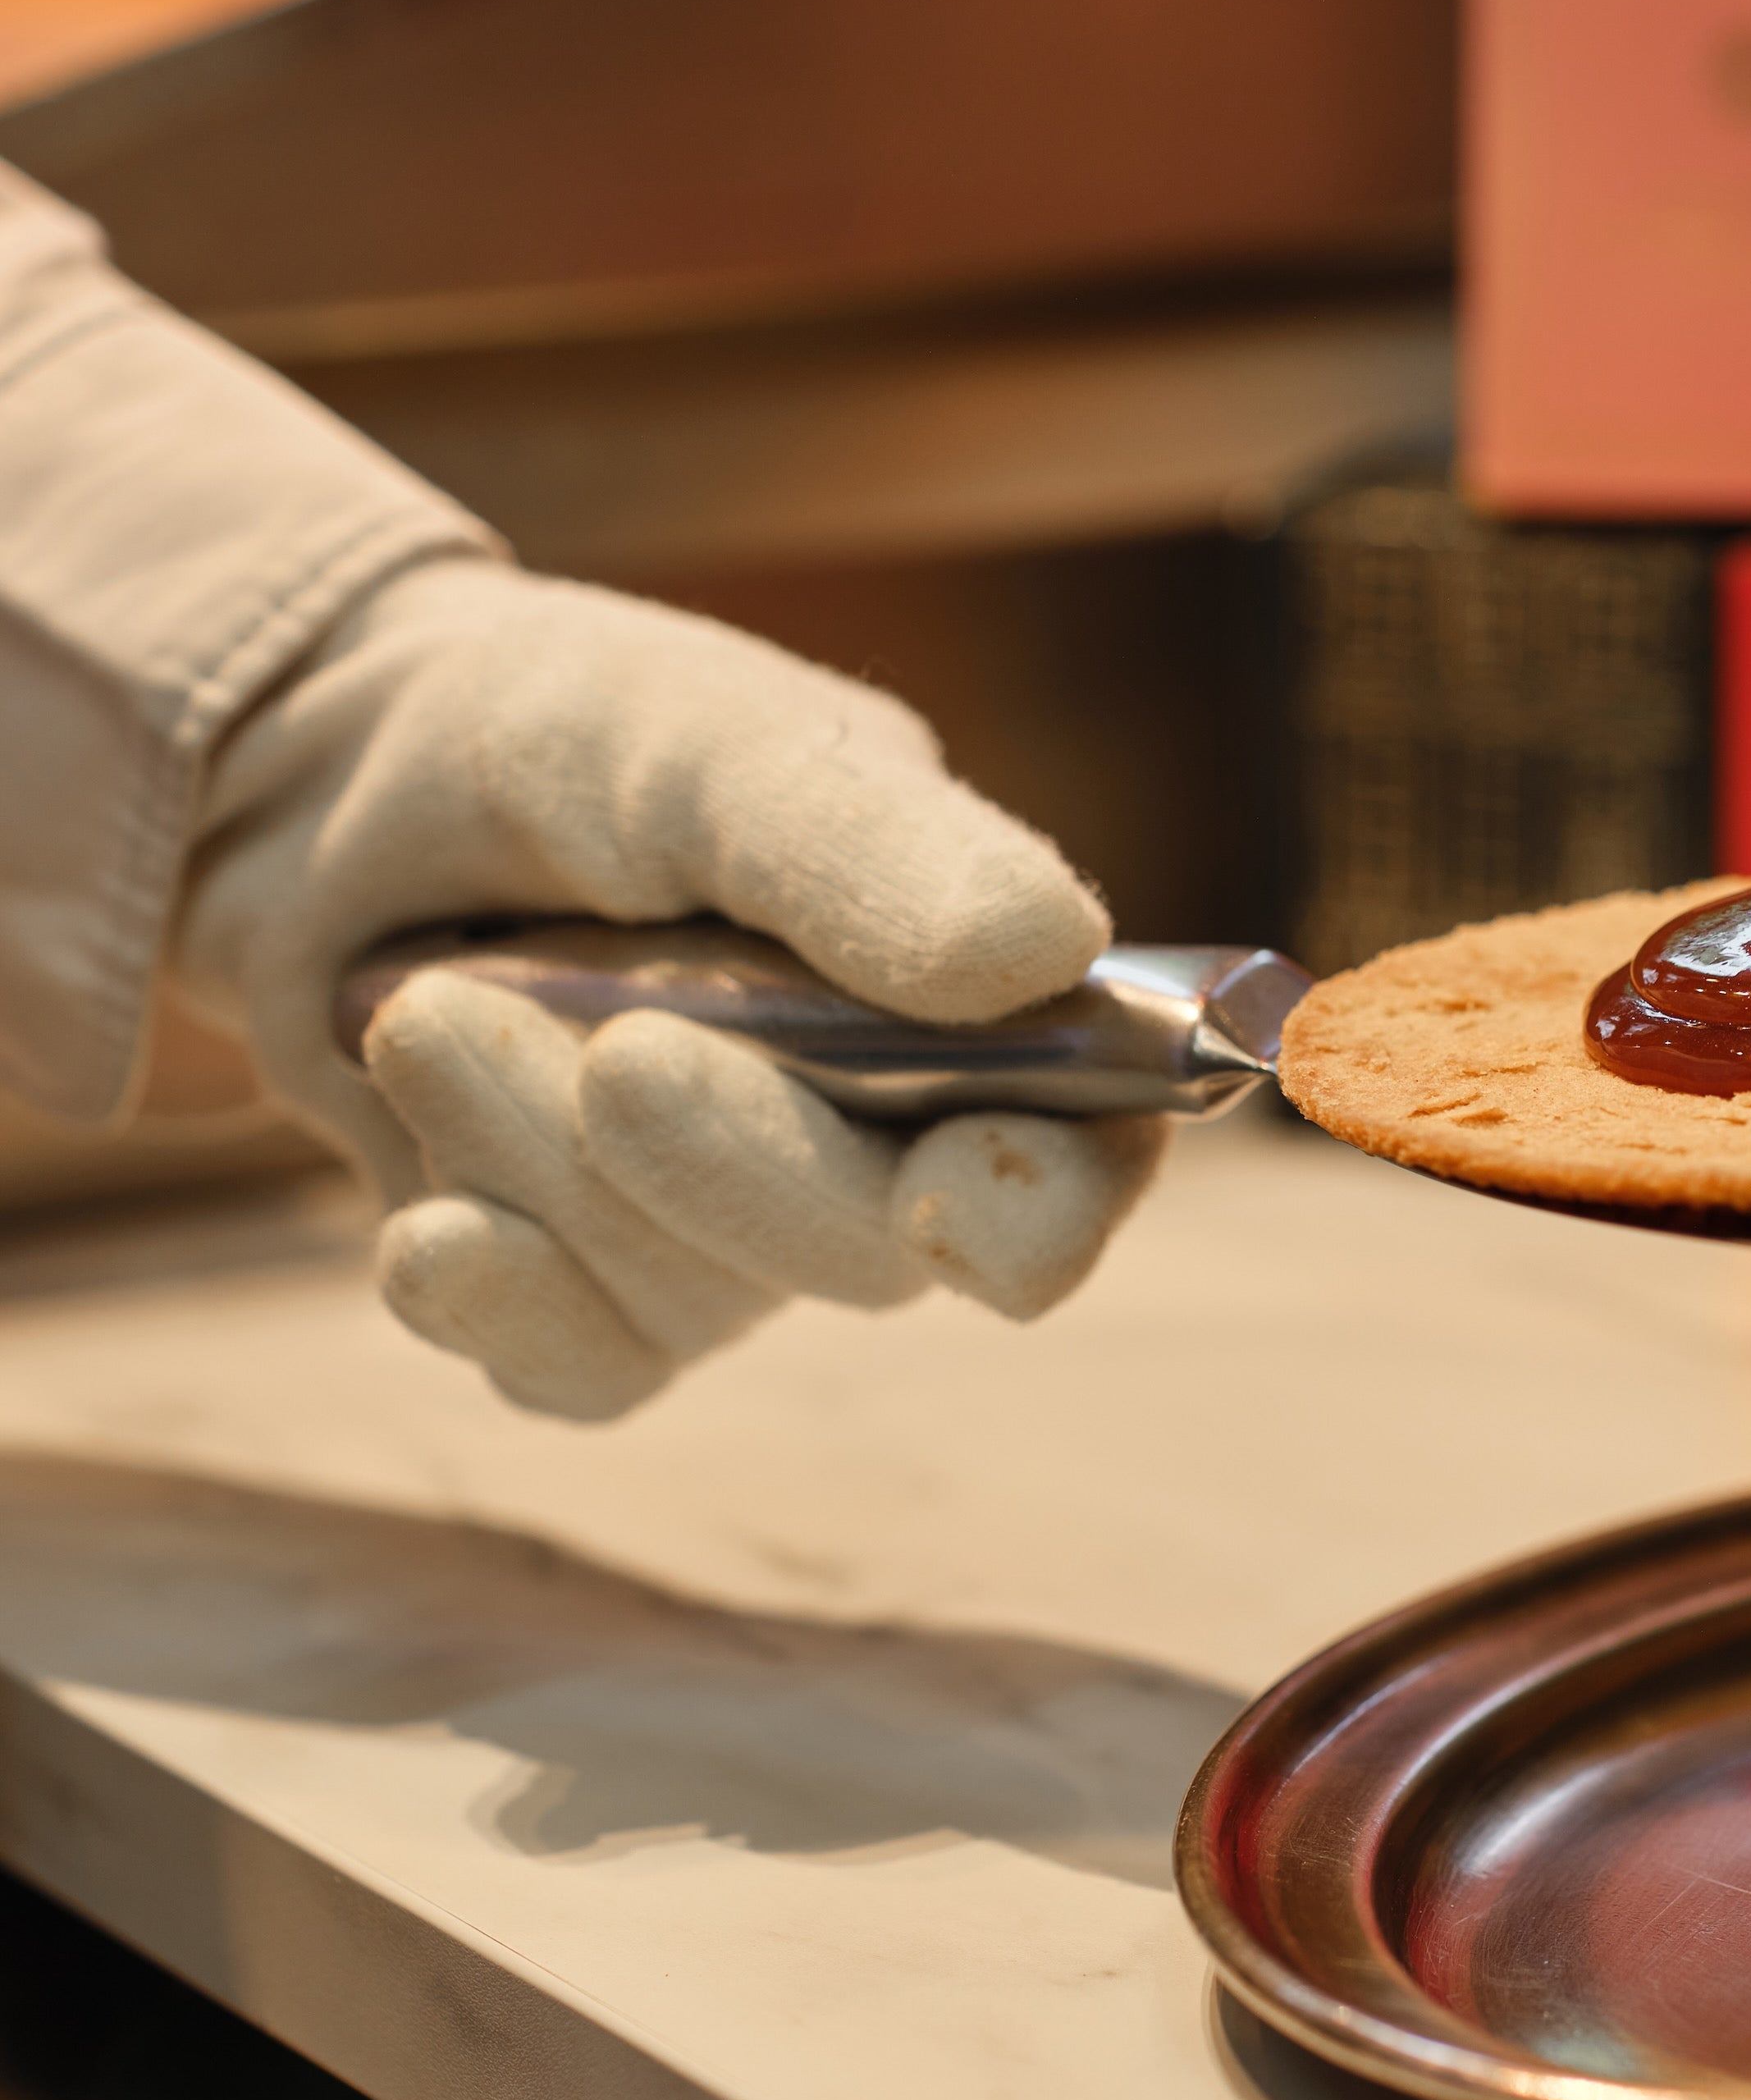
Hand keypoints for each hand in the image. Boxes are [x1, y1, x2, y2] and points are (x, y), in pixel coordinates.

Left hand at [173, 558, 1160, 1418]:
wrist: (321, 782)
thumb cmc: (557, 731)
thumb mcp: (705, 742)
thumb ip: (869, 845)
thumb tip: (1047, 949)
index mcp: (974, 999)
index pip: (1080, 1155)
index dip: (1045, 1206)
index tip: (952, 1201)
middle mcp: (876, 1139)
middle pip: (868, 1254)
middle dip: (736, 1160)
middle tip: (619, 1050)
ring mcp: (729, 1238)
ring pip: (692, 1302)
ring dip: (547, 1163)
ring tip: (430, 1012)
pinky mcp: (587, 1301)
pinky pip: (573, 1368)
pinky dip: (490, 1291)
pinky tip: (423, 1220)